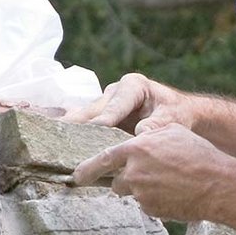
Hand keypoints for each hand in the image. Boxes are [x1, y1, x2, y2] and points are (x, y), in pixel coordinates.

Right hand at [61, 73, 195, 134]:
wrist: (179, 114)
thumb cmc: (177, 113)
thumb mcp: (172, 118)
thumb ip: (157, 125)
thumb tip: (140, 133)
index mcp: (132, 86)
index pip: (114, 106)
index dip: (103, 120)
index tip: (94, 131)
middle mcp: (114, 92)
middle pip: (93, 110)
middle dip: (77, 125)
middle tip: (60, 138)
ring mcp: (105, 104)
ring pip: (85, 118)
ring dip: (72, 132)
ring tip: (55, 144)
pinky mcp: (101, 117)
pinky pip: (87, 127)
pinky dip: (76, 137)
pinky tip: (62, 148)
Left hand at [71, 122, 235, 221]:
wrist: (219, 184)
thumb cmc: (199, 154)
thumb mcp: (172, 132)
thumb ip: (147, 137)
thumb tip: (136, 140)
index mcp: (135, 149)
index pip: (102, 159)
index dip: (86, 169)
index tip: (76, 177)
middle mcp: (133, 173)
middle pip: (116, 181)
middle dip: (126, 181)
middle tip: (149, 177)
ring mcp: (141, 194)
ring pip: (133, 193)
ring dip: (143, 190)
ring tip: (168, 183)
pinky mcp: (152, 210)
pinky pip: (147, 205)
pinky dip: (157, 201)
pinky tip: (175, 194)